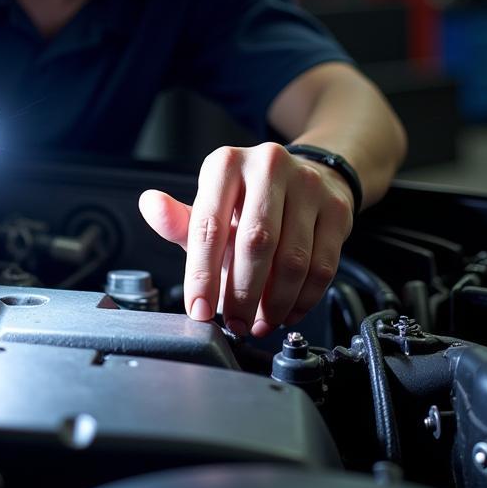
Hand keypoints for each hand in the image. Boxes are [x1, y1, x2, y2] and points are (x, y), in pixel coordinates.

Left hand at [138, 142, 353, 335]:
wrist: (307, 178)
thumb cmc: (248, 201)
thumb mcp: (209, 207)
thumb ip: (179, 220)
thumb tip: (150, 205)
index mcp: (226, 164)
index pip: (209, 225)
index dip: (202, 274)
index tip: (199, 309)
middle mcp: (267, 165)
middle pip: (255, 243)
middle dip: (242, 295)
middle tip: (235, 323)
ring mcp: (307, 184)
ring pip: (292, 260)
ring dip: (274, 303)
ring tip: (260, 322)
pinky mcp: (337, 208)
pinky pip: (322, 267)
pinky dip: (303, 300)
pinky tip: (287, 312)